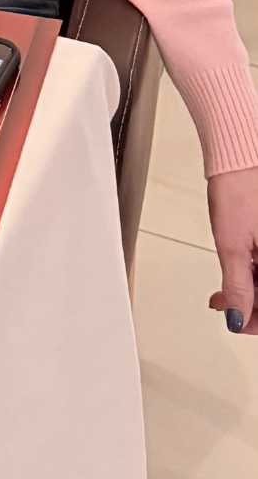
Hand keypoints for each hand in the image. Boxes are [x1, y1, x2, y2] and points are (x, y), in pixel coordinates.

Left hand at [207, 168, 257, 330]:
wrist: (240, 157)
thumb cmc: (240, 189)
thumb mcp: (233, 245)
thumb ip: (238, 286)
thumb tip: (238, 318)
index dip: (257, 321)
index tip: (237, 322)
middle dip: (252, 306)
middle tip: (227, 306)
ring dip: (253, 291)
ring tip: (224, 293)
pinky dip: (256, 274)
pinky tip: (239, 275)